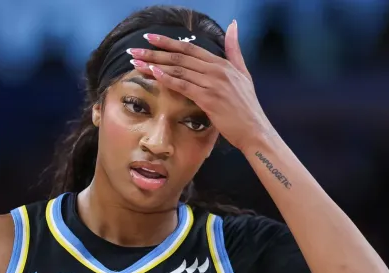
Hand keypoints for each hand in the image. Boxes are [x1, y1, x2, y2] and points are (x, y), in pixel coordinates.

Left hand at [127, 21, 275, 151]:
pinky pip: (184, 86)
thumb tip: (233, 25)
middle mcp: (217, 70)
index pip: (190, 48)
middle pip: (180, 57)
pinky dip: (168, 78)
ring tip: (136, 63)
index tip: (149, 38)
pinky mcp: (209, 99)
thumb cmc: (246, 106)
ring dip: (155, 65)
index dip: (167, 42)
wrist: (254, 130)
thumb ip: (235, 50)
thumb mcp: (243, 73)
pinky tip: (154, 74)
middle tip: (134, 51)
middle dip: (154, 52)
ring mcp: (213, 83)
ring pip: (179, 70)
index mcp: (222, 63)